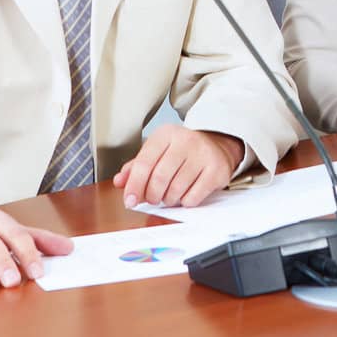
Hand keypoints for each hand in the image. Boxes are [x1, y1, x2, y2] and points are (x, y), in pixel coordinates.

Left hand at [113, 125, 244, 208]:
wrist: (216, 145)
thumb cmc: (182, 151)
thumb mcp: (157, 152)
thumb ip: (136, 167)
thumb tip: (120, 181)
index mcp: (166, 134)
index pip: (144, 163)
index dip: (134, 185)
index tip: (130, 201)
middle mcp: (186, 140)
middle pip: (159, 178)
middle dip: (152, 195)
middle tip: (152, 198)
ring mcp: (203, 154)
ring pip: (176, 190)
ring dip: (168, 200)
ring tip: (169, 194)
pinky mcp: (216, 170)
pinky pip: (193, 197)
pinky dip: (185, 202)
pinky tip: (185, 193)